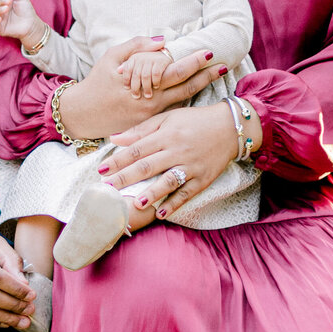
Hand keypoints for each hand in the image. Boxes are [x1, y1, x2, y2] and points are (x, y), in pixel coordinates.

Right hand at [0, 0, 45, 49]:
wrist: (32, 24)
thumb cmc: (27, 11)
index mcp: (6, 3)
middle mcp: (2, 10)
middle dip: (2, 1)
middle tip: (10, 1)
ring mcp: (1, 19)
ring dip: (0, 10)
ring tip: (7, 8)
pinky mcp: (1, 28)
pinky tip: (0, 18)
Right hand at [56, 39, 226, 140]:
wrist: (81, 115)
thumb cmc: (96, 83)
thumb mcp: (111, 57)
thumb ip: (136, 46)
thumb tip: (163, 40)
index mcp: (143, 85)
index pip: (175, 72)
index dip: (194, 62)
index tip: (209, 52)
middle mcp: (151, 103)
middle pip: (186, 88)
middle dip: (207, 76)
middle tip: (223, 65)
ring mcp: (152, 116)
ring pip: (182, 100)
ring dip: (200, 87)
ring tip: (216, 76)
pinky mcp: (149, 125)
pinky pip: (172, 110)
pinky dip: (185, 98)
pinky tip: (198, 89)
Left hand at [97, 102, 251, 219]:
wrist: (231, 127)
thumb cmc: (194, 121)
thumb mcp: (168, 118)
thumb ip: (141, 129)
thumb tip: (115, 138)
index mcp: (166, 135)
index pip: (137, 149)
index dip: (118, 160)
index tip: (101, 170)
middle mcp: (177, 150)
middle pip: (148, 166)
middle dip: (126, 178)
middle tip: (108, 189)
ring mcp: (191, 166)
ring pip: (168, 181)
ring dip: (152, 193)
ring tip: (136, 203)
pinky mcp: (203, 178)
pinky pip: (187, 193)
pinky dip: (175, 204)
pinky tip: (162, 213)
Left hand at [119, 49, 172, 99]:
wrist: (165, 58)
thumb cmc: (148, 64)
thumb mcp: (135, 64)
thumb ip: (126, 66)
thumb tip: (118, 70)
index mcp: (133, 57)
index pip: (127, 69)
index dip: (126, 80)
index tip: (127, 89)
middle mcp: (141, 56)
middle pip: (136, 74)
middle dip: (135, 87)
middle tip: (136, 96)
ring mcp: (152, 58)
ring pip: (145, 76)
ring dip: (146, 87)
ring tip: (147, 95)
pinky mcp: (162, 61)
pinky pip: (155, 74)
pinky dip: (155, 81)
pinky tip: (156, 86)